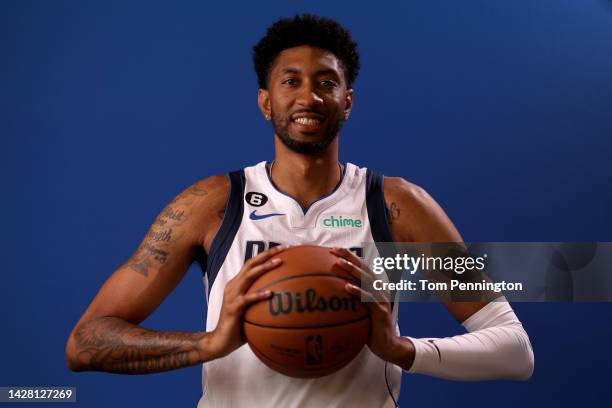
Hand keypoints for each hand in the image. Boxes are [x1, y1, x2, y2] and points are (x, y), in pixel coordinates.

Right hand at [207, 245, 286, 358]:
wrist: (220, 341)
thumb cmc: (239, 327)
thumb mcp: (252, 310)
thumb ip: (263, 302)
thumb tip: (285, 299)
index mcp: (237, 284)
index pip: (252, 264)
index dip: (266, 254)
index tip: (284, 249)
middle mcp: (234, 286)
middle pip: (251, 263)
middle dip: (267, 253)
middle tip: (284, 248)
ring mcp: (232, 296)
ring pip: (249, 276)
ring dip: (264, 267)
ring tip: (279, 262)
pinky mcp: (233, 308)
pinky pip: (247, 299)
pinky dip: (259, 295)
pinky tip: (270, 294)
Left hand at [330, 247, 414, 366]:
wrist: (387, 345)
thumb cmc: (369, 328)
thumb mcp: (358, 311)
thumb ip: (348, 301)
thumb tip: (327, 295)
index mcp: (373, 287)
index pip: (360, 267)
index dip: (349, 256)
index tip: (333, 249)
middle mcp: (378, 289)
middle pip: (363, 268)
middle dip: (349, 257)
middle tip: (334, 250)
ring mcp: (380, 299)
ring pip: (366, 280)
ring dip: (352, 270)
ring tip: (338, 263)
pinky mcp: (381, 311)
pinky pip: (369, 299)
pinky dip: (358, 292)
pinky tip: (347, 287)